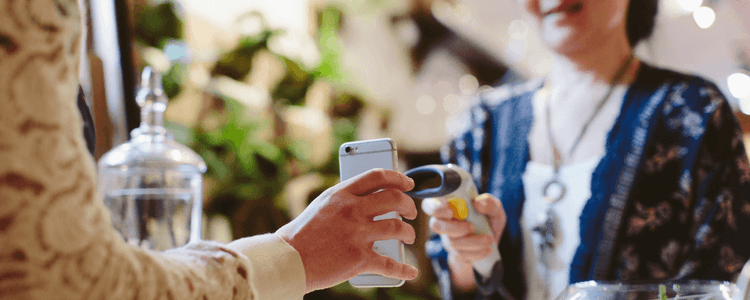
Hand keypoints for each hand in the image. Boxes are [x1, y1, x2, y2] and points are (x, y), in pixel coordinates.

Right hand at [275, 169, 418, 292]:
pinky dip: (404, 269)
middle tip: (411, 212)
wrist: (289, 259)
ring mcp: (357, 234)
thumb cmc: (302, 234)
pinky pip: (390, 264)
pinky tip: (411, 271)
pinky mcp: (359, 259)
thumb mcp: (322, 205)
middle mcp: (352, 210)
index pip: (378, 176)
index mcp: (342, 194)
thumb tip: (369, 200)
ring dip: (408, 233)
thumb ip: (345, 200)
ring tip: (408, 237)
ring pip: (398, 228)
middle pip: (395, 199)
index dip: (399, 178)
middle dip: (409, 205)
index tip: (408, 184)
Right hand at [422, 193, 505, 264]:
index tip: (450, 211)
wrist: (490, 244)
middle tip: (471, 227)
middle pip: (435, 225)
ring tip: (489, 239)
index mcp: (449, 205)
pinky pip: (461, 255)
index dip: (435, 208)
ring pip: (451, 242)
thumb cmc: (488, 220)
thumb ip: (490, 203)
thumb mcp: (494, 209)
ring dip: (473, 242)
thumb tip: (478, 203)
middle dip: (454, 228)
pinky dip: (476, 253)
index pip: (429, 204)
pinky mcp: (454, 253)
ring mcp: (447, 238)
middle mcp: (444, 221)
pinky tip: (487, 249)